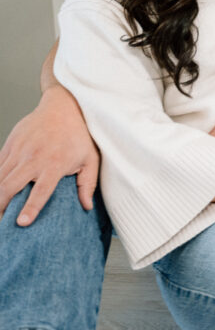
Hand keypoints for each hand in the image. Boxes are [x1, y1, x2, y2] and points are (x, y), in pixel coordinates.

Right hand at [0, 85, 99, 225]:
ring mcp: (20, 150)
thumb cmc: (80, 135)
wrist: (64, 106)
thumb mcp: (91, 158)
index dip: (30, 208)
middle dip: (0, 205)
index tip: (21, 223)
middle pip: (9, 186)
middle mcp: (34, 157)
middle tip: (1, 220)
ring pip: (0, 177)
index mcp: (55, 163)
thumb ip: (88, 183)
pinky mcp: (10, 143)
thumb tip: (87, 206)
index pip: (40, 191)